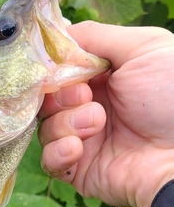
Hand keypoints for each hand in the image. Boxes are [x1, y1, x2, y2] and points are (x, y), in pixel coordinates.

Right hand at [38, 21, 173, 206]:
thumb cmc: (171, 95)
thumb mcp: (142, 48)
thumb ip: (96, 36)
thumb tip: (57, 37)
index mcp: (102, 79)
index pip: (59, 71)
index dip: (53, 68)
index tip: (58, 67)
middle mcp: (88, 108)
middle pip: (47, 99)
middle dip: (59, 96)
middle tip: (85, 97)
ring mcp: (83, 140)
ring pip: (46, 128)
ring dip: (66, 123)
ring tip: (97, 123)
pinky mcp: (78, 170)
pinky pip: (49, 161)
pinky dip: (57, 152)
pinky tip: (78, 149)